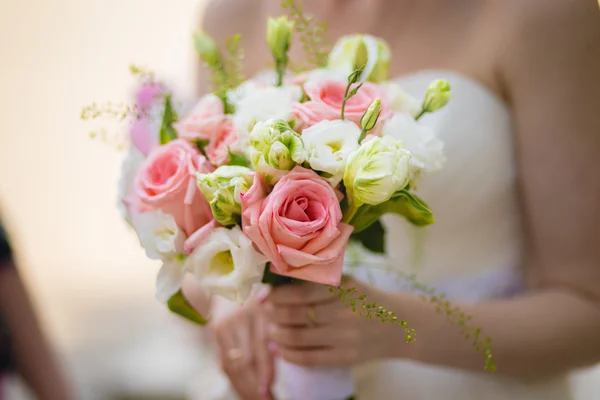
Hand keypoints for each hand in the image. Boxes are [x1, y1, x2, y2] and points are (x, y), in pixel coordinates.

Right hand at [210, 300, 275, 399]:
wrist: (232, 280)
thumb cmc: (261, 294)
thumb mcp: (274, 303)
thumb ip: (278, 324)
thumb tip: (279, 353)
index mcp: (260, 308)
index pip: (261, 345)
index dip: (265, 370)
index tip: (270, 389)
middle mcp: (240, 316)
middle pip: (245, 359)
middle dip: (255, 386)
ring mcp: (225, 325)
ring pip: (232, 364)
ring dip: (244, 387)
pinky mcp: (215, 331)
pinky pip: (223, 361)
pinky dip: (234, 379)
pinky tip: (243, 390)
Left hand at [263, 277, 397, 366]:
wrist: (400, 326)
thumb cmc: (366, 300)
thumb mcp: (348, 283)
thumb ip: (320, 282)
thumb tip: (279, 284)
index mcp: (344, 288)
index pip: (302, 291)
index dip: (278, 295)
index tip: (265, 295)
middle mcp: (345, 312)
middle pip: (297, 315)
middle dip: (274, 314)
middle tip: (263, 312)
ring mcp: (346, 337)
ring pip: (300, 338)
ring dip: (278, 335)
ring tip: (269, 331)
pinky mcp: (347, 358)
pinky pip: (311, 359)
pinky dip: (290, 355)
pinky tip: (280, 350)